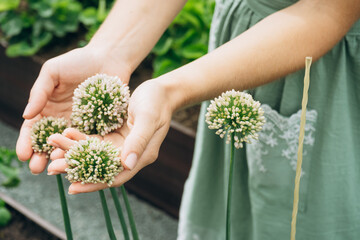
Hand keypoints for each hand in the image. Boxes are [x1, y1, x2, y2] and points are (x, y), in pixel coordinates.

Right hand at [16, 45, 131, 173]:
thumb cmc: (79, 60)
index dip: (27, 142)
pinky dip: (84, 151)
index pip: (34, 129)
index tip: (23, 155)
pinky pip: (90, 140)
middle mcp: (63, 119)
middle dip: (41, 156)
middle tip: (37, 169)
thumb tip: (26, 116)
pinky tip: (80, 160)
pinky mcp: (99, 125)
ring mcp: (81, 124)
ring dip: (61, 157)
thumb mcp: (53, 72)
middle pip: (49, 141)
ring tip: (56, 169)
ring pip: (69, 145)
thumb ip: (39, 92)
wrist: (109, 58)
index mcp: (48, 107)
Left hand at [47, 80, 173, 193]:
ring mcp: (123, 145)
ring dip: (75, 151)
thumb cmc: (157, 102)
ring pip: (95, 153)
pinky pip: (96, 140)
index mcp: (142, 156)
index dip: (95, 183)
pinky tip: (67, 133)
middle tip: (53, 167)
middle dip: (78, 168)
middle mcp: (131, 155)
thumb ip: (138, 141)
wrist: (162, 91)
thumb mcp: (149, 118)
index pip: (116, 176)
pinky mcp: (117, 135)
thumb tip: (127, 164)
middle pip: (102, 167)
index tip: (73, 188)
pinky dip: (81, 138)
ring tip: (54, 147)